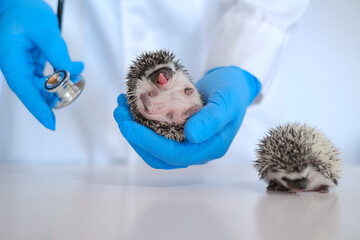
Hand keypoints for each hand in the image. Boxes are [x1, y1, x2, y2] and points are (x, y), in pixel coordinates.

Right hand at [0, 0, 83, 129]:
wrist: (17, 3)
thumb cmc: (24, 12)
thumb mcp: (44, 29)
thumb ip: (57, 52)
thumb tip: (68, 73)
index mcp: (12, 62)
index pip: (25, 91)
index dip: (38, 109)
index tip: (51, 124)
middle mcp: (16, 68)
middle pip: (36, 92)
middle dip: (56, 95)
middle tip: (74, 90)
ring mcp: (24, 66)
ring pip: (45, 85)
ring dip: (63, 84)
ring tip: (78, 74)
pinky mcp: (33, 63)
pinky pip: (49, 75)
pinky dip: (64, 73)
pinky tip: (77, 67)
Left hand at [113, 66, 260, 168]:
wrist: (233, 84)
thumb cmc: (233, 92)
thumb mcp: (227, 101)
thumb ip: (212, 119)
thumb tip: (191, 135)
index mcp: (210, 148)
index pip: (175, 155)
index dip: (149, 143)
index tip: (128, 125)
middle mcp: (196, 150)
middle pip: (159, 155)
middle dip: (135, 137)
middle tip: (120, 113)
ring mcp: (186, 142)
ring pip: (155, 147)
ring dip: (135, 131)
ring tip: (122, 108)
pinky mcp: (178, 132)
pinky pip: (156, 134)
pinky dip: (142, 123)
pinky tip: (132, 106)